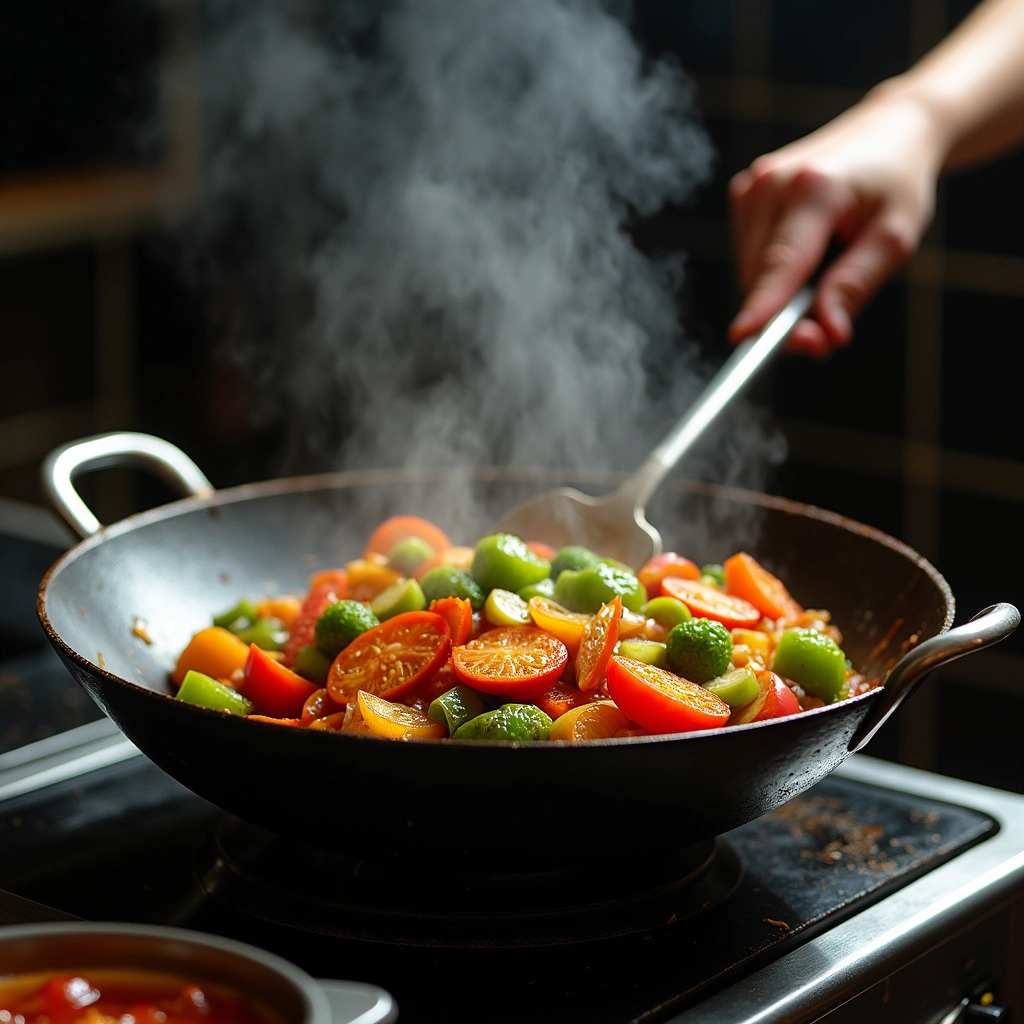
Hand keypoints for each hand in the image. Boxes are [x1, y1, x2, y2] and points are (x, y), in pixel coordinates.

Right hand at [728, 88, 943, 355]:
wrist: (887, 130)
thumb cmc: (897, 184)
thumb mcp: (896, 238)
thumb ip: (856, 286)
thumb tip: (826, 334)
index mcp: (816, 187)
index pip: (782, 262)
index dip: (763, 304)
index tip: (742, 336)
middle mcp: (772, 182)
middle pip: (761, 278)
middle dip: (786, 314)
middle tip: (829, 328)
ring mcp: (752, 186)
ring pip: (751, 273)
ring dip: (782, 289)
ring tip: (828, 261)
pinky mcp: (743, 193)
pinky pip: (749, 257)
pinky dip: (774, 269)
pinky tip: (807, 247)